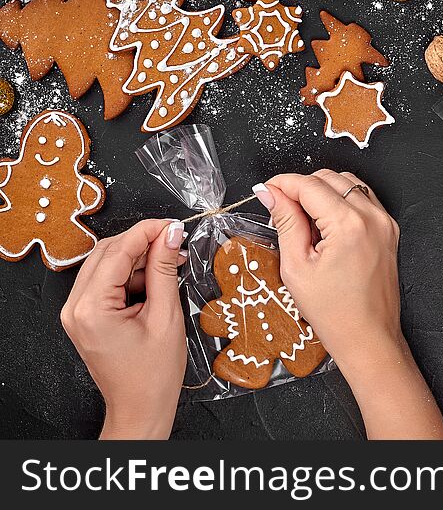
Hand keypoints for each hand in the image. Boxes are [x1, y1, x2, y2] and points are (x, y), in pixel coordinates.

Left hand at [61, 219, 186, 439]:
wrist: (140, 407)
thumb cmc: (153, 374)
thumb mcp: (166, 316)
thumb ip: (164, 270)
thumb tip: (170, 236)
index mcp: (92, 308)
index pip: (118, 251)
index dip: (148, 232)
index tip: (174, 225)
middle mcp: (76, 307)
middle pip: (108, 253)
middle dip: (143, 243)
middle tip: (176, 241)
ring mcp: (78, 312)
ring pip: (107, 264)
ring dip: (139, 259)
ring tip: (171, 263)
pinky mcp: (86, 316)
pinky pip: (107, 281)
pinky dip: (131, 275)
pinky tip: (156, 279)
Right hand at [254, 170, 400, 371]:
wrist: (368, 337)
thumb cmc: (335, 313)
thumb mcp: (297, 267)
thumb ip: (286, 222)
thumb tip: (272, 194)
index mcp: (349, 225)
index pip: (309, 185)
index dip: (282, 184)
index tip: (267, 190)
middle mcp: (372, 218)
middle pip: (329, 178)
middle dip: (301, 187)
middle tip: (281, 209)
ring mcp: (384, 223)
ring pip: (348, 184)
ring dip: (322, 191)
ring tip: (304, 221)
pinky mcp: (388, 230)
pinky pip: (362, 199)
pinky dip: (341, 201)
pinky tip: (326, 225)